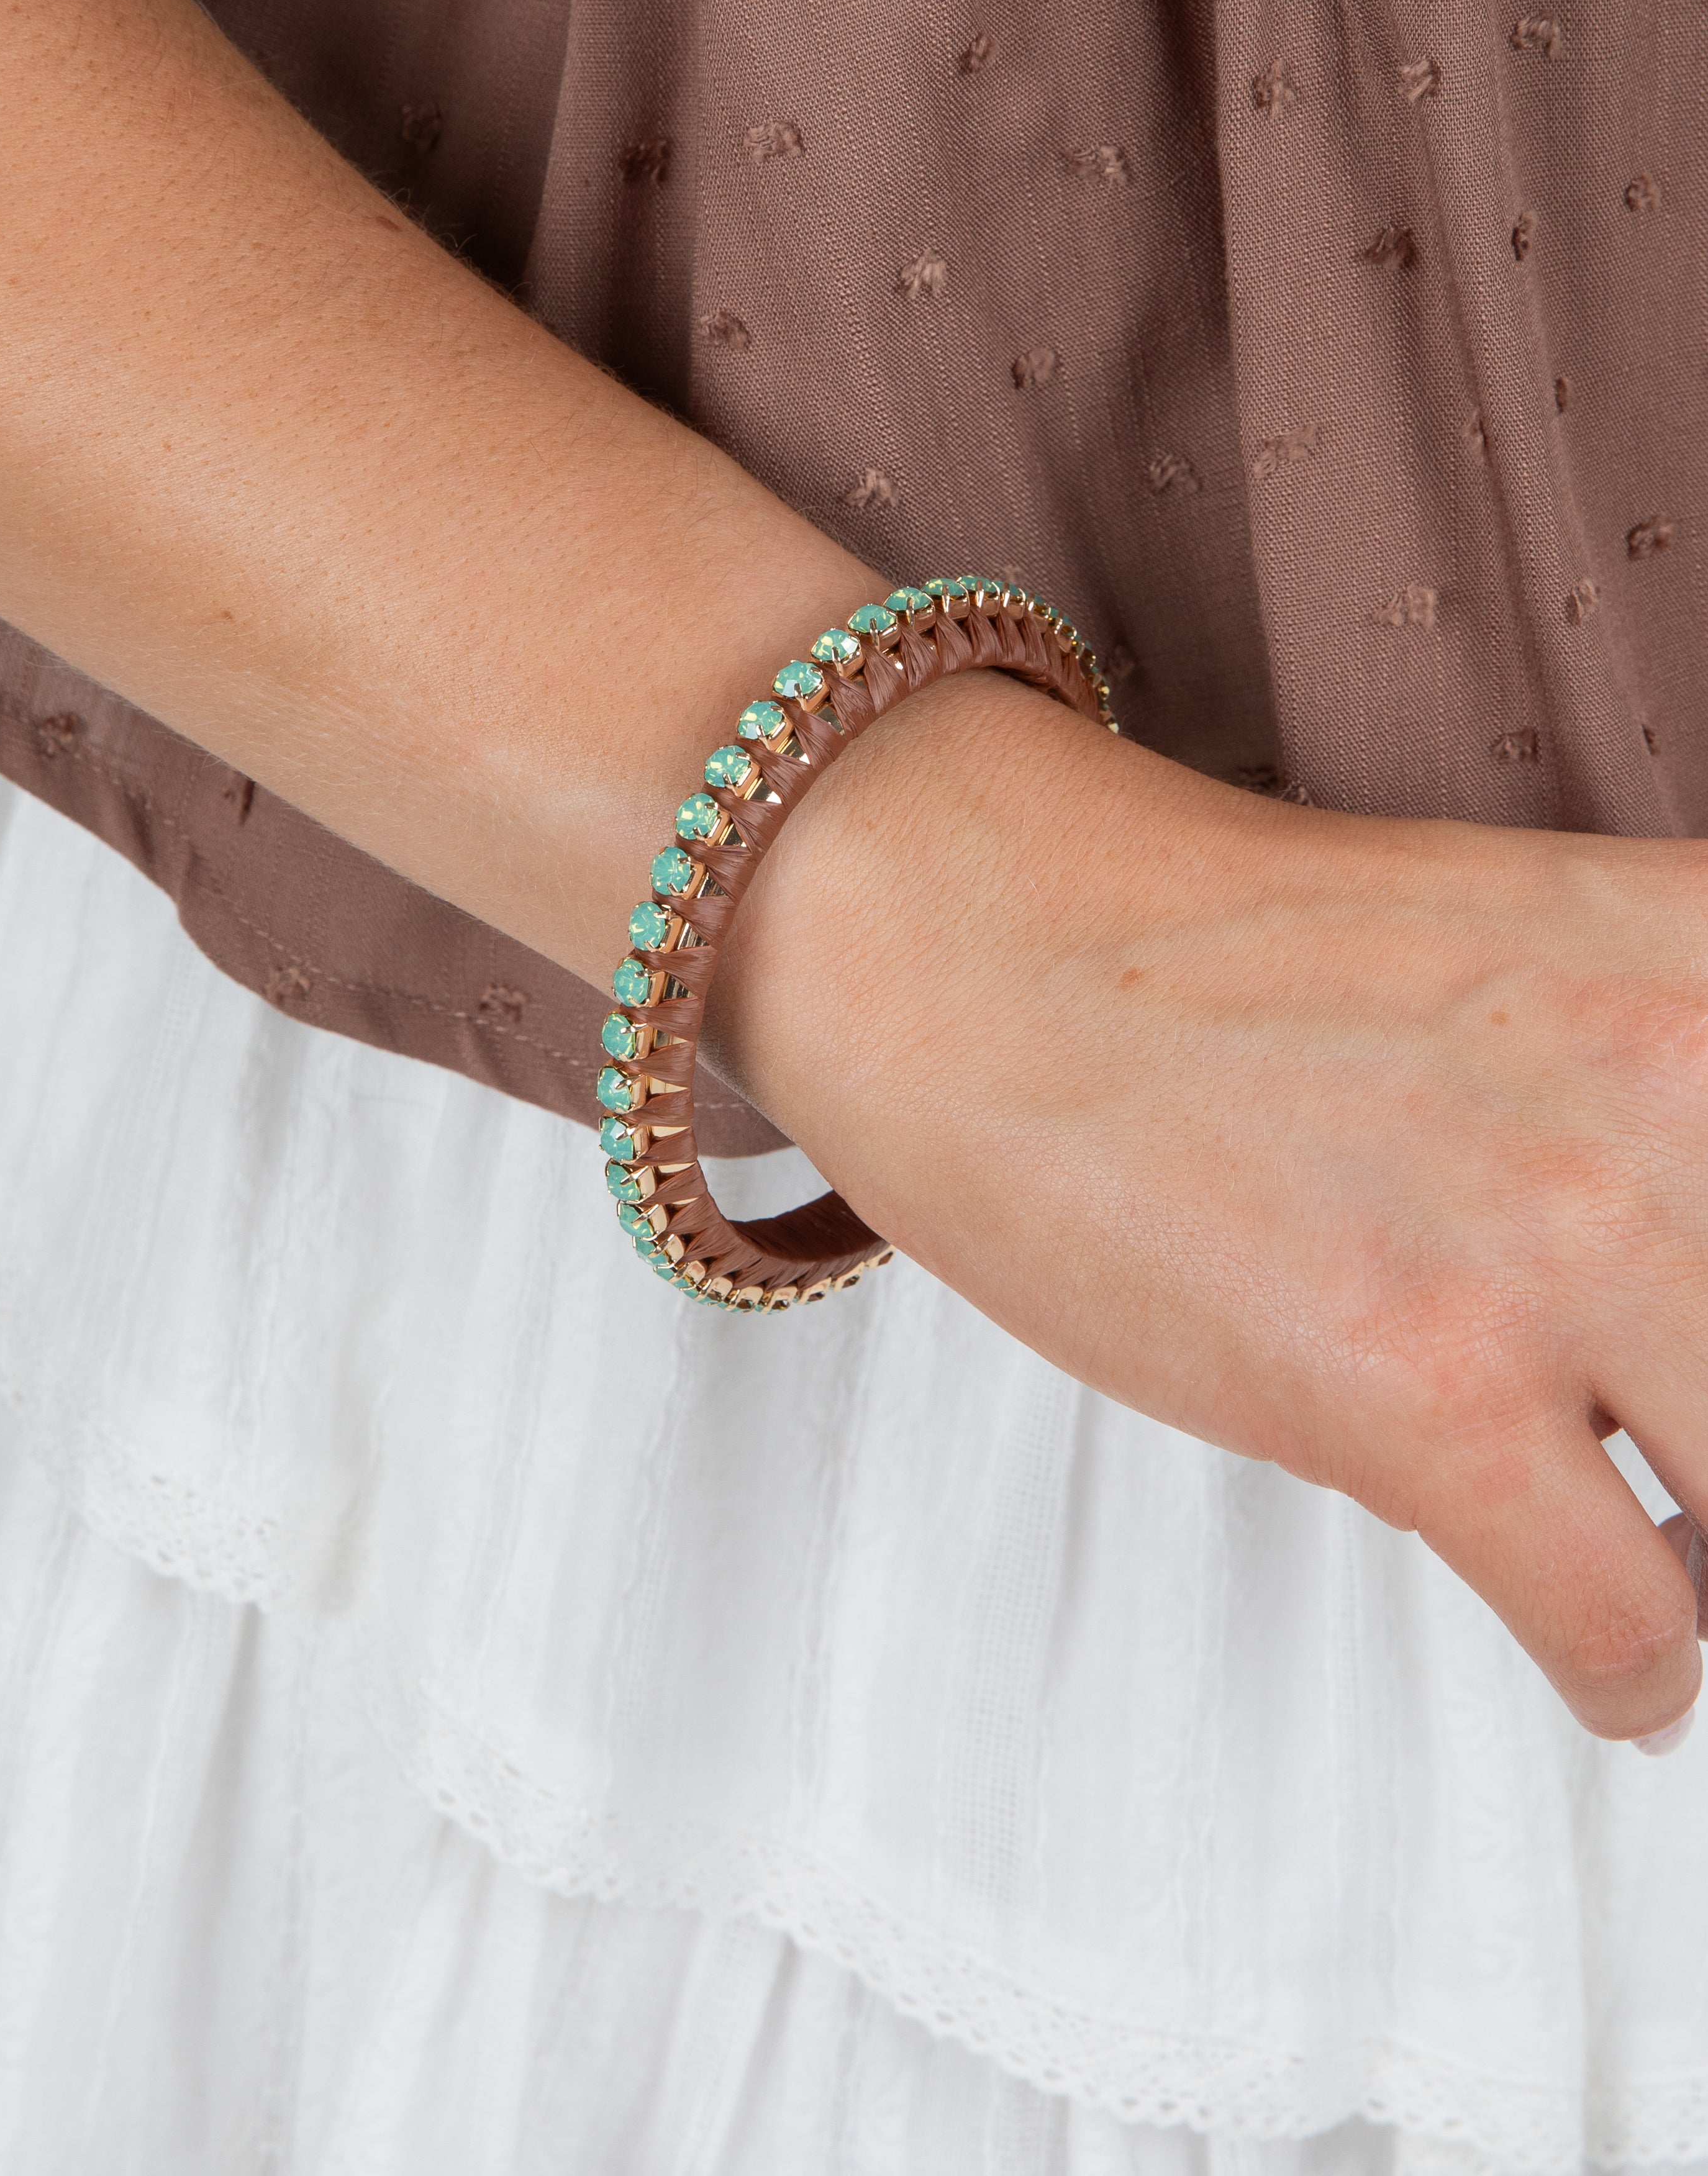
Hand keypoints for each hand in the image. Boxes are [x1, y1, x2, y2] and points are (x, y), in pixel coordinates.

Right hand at [712, 669, 1707, 1742]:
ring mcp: (1555, 1239)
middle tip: (1682, 1456)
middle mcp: (1679, 1084)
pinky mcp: (1415, 1389)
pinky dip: (1636, 1672)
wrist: (974, 936)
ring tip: (1662, 1551)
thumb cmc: (1223, 955)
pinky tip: (1595, 1638)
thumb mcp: (1552, 953)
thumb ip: (1688, 1092)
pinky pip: (1639, 1633)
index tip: (1705, 1370)